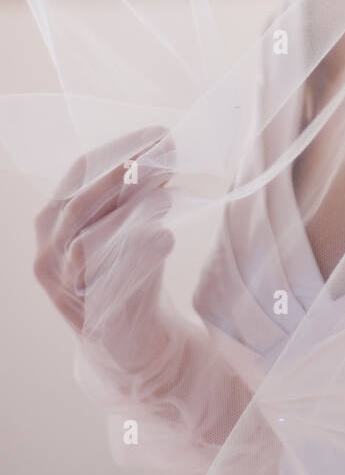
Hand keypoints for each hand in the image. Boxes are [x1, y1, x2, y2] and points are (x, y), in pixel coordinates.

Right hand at [34, 125, 176, 369]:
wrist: (128, 340)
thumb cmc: (126, 271)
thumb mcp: (125, 224)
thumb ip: (137, 190)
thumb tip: (166, 145)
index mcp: (52, 222)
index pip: (78, 173)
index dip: (118, 150)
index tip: (156, 134)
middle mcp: (49, 253)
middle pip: (79, 206)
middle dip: (122, 176)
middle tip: (163, 155)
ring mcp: (64, 287)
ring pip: (87, 244)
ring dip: (130, 216)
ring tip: (167, 198)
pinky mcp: (91, 315)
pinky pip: (111, 279)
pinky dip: (139, 255)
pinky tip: (164, 239)